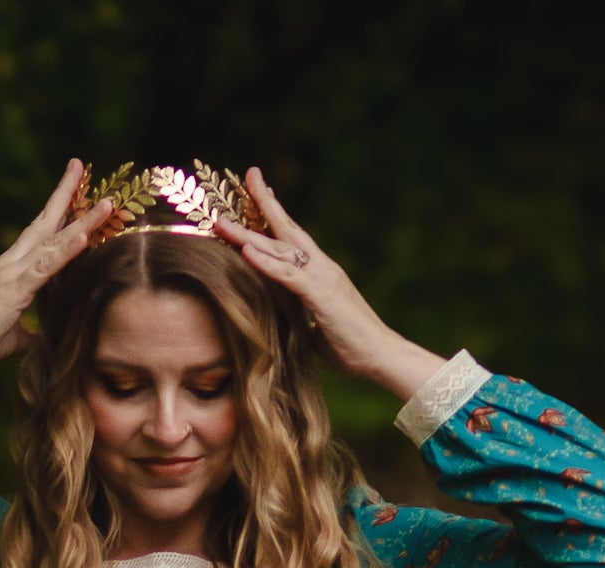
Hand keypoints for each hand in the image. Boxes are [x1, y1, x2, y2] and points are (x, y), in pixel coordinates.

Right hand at [0, 162, 111, 396]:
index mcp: (13, 270)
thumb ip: (32, 332)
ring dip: (82, 221)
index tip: (74, 187)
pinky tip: (84, 236)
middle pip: (46, 222)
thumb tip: (47, 338)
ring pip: (54, 240)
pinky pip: (45, 266)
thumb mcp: (14, 337)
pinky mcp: (14, 289)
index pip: (41, 234)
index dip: (58, 211)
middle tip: (81, 164)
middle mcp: (13, 263)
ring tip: (107, 203)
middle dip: (66, 193)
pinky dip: (66, 251)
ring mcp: (13, 272)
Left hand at [214, 167, 446, 401]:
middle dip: (264, 202)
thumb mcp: (316, 327)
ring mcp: (322, 278)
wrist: (381, 356)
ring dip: (249, 235)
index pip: (294, 238)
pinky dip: (266, 263)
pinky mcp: (322, 296)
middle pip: (286, 230)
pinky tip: (246, 251)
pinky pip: (288, 276)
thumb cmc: (351, 346)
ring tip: (223, 221)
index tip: (259, 190)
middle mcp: (322, 268)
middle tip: (248, 175)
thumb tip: (282, 319)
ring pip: (281, 250)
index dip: (276, 214)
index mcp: (320, 273)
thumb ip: (299, 316)